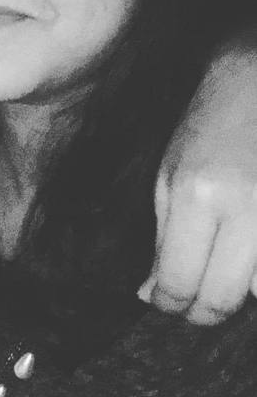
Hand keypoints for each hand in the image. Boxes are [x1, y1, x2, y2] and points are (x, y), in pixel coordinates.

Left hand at [139, 36, 256, 324]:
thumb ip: (161, 238)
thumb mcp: (168, 174)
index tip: (161, 304)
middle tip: (189, 306)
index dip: (168, 304)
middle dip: (201, 312)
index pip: (179, 279)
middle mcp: (243, 210)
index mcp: (197, 195)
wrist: (255, 84)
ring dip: (236, 294)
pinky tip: (242, 259)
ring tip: (218, 272)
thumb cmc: (206, 126)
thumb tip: (150, 294)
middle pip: (223, 298)